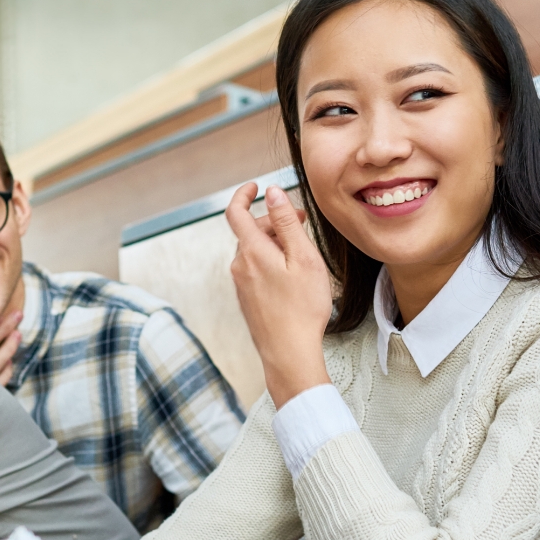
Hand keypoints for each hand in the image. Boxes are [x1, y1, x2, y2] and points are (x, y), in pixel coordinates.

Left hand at [224, 184, 332, 406]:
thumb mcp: (303, 258)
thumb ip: (286, 222)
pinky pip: (255, 269)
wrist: (289, 353)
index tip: (255, 187)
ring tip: (301, 253)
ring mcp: (241, 284)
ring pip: (254, 251)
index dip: (243, 194)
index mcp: (252, 251)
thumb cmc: (302, 308)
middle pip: (250, 231)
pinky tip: (291, 276)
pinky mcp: (247, 299)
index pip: (236, 212)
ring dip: (274, 243)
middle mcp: (240, 266)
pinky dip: (270, 261)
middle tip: (302, 223)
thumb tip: (271, 192)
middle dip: (274, 221)